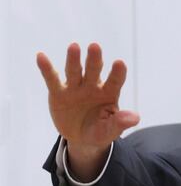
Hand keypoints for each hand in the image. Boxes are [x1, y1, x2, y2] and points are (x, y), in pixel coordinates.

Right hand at [37, 42, 138, 178]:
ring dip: (74, 59)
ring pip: (75, 71)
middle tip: (95, 46)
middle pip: (94, 70)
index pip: (115, 81)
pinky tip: (41, 56)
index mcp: (109, 93)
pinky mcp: (58, 93)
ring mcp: (75, 88)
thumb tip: (135, 118)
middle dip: (94, 59)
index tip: (120, 63)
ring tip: (74, 47)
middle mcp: (93, 86)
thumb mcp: (110, 130)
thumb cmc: (100, 130)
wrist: (81, 138)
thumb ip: (120, 122)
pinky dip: (46, 68)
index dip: (117, 73)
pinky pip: (52, 80)